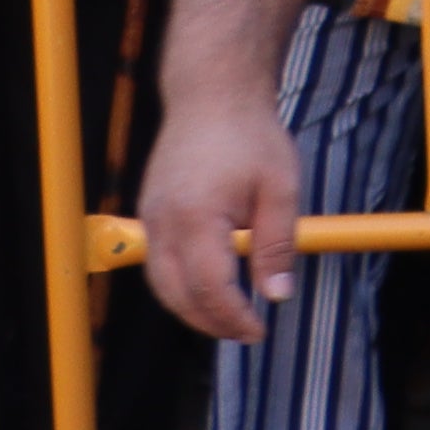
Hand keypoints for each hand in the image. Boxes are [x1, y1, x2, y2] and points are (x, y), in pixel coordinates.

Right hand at [139, 92, 306, 339]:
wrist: (212, 97)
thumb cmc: (250, 137)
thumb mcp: (280, 189)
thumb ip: (276, 244)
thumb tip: (277, 294)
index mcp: (197, 217)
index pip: (210, 286)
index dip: (233, 316)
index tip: (259, 330)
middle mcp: (163, 222)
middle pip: (176, 294)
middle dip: (210, 322)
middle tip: (246, 332)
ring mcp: (150, 218)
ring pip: (160, 283)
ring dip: (191, 308)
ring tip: (229, 319)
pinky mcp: (149, 212)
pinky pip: (157, 262)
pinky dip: (178, 285)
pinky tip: (208, 289)